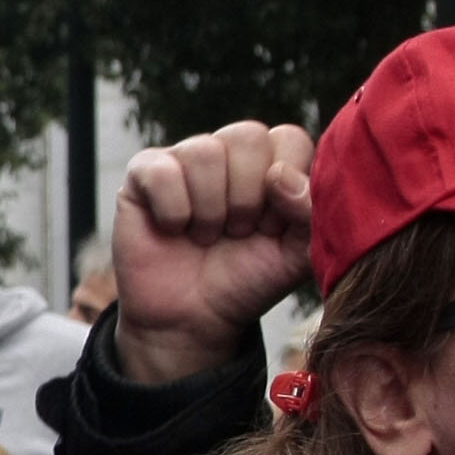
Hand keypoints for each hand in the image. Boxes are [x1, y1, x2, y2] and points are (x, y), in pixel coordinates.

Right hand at [108, 121, 314, 383]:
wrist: (193, 319)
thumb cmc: (246, 280)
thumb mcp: (296, 254)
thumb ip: (310, 213)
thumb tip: (281, 175)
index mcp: (270, 162)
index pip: (289, 138)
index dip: (284, 188)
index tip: (273, 228)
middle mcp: (228, 152)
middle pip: (247, 135)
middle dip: (247, 197)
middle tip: (238, 232)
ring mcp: (184, 158)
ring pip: (204, 151)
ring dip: (210, 209)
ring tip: (206, 236)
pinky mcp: (143, 173)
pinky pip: (161, 171)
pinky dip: (173, 211)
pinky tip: (174, 230)